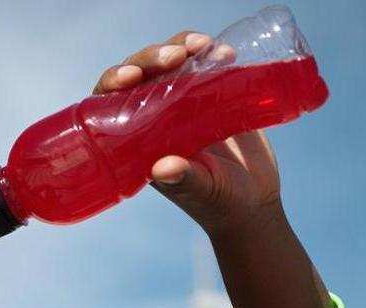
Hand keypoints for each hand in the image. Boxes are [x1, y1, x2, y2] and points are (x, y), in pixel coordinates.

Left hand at [93, 32, 282, 238]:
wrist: (253, 202)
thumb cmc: (219, 203)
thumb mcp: (201, 191)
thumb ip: (184, 181)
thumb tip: (163, 169)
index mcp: (138, 141)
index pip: (112, 103)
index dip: (114, 82)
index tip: (130, 76)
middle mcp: (155, 119)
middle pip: (140, 75)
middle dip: (152, 58)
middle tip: (177, 56)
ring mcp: (184, 105)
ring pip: (170, 64)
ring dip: (181, 47)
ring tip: (204, 46)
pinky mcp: (213, 97)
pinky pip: (205, 66)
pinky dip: (212, 54)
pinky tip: (225, 52)